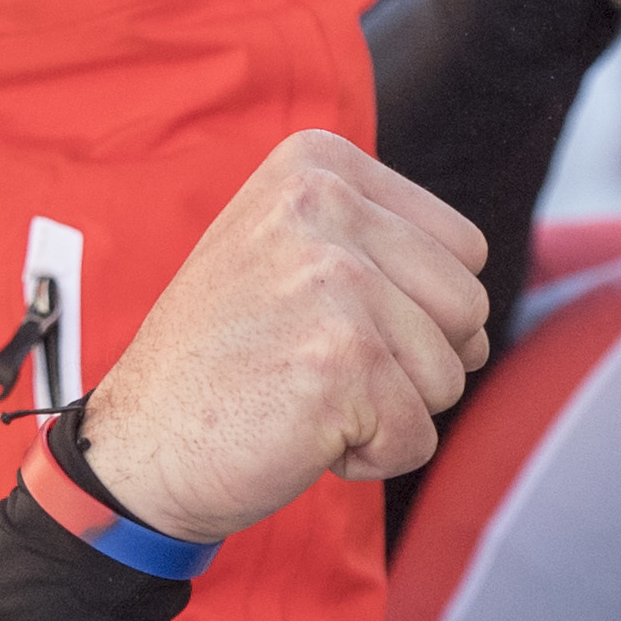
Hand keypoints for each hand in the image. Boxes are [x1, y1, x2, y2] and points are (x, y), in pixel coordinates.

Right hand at [77, 134, 491, 541]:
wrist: (139, 446)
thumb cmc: (225, 360)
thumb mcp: (288, 253)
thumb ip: (381, 245)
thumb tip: (481, 319)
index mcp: (318, 163)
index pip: (463, 249)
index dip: (415, 310)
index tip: (321, 320)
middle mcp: (324, 203)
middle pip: (469, 309)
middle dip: (412, 363)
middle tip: (312, 366)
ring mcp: (333, 279)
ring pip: (450, 376)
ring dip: (389, 411)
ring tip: (301, 395)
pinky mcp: (340, 361)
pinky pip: (417, 436)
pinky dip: (369, 457)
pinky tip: (296, 432)